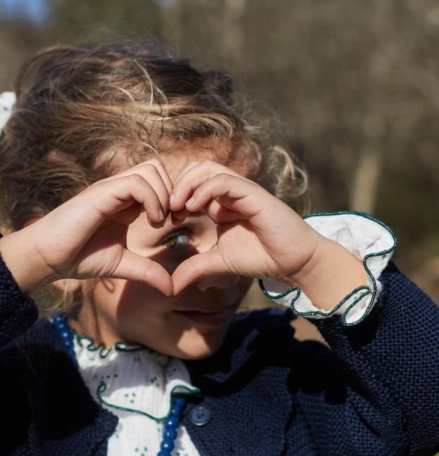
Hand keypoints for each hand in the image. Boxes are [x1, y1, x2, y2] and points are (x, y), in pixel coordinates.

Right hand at [0, 159, 174, 295]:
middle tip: (174, 221)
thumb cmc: (80, 258)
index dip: (175, 199)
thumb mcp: (123, 265)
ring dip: (164, 194)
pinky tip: (151, 221)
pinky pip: (136, 182)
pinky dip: (152, 198)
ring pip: (150, 170)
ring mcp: (110, 189)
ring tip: (159, 222)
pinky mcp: (102, 193)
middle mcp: (119, 190)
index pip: (159, 181)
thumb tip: (172, 288)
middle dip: (174, 192)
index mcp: (126, 203)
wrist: (50, 257)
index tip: (178, 224)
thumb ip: (148, 272)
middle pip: (158, 169)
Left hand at [168, 161, 366, 301]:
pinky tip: (192, 207)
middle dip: (176, 185)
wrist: (292, 261)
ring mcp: (242, 190)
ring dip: (187, 183)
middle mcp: (230, 192)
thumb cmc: (260, 257)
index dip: (173, 197)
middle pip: (196, 170)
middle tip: (165, 208)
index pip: (191, 185)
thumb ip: (194, 269)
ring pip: (208, 169)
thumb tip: (170, 286)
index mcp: (220, 204)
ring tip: (176, 205)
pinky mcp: (253, 194)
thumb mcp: (218, 263)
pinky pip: (224, 181)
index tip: (163, 218)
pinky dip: (205, 190)